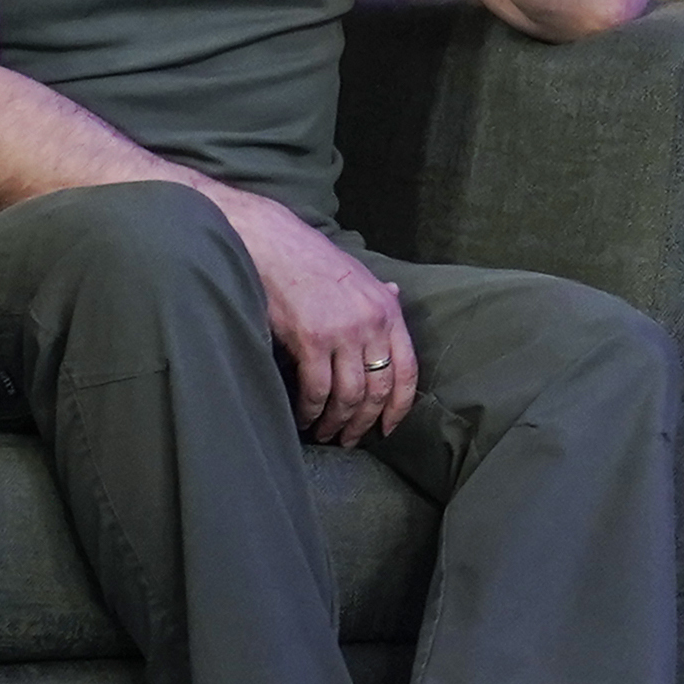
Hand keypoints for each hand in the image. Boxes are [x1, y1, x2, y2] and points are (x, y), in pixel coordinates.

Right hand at [227, 200, 418, 443]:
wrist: (276, 245)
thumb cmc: (315, 261)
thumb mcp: (360, 275)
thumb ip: (379, 295)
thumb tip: (397, 293)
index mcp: (389, 312)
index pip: (407, 371)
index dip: (399, 406)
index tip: (389, 429)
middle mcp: (372, 325)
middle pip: (377, 389)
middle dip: (365, 422)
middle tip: (349, 439)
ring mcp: (343, 333)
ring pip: (348, 396)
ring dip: (337, 422)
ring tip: (325, 433)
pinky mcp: (311, 339)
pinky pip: (317, 389)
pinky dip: (310, 410)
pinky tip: (304, 418)